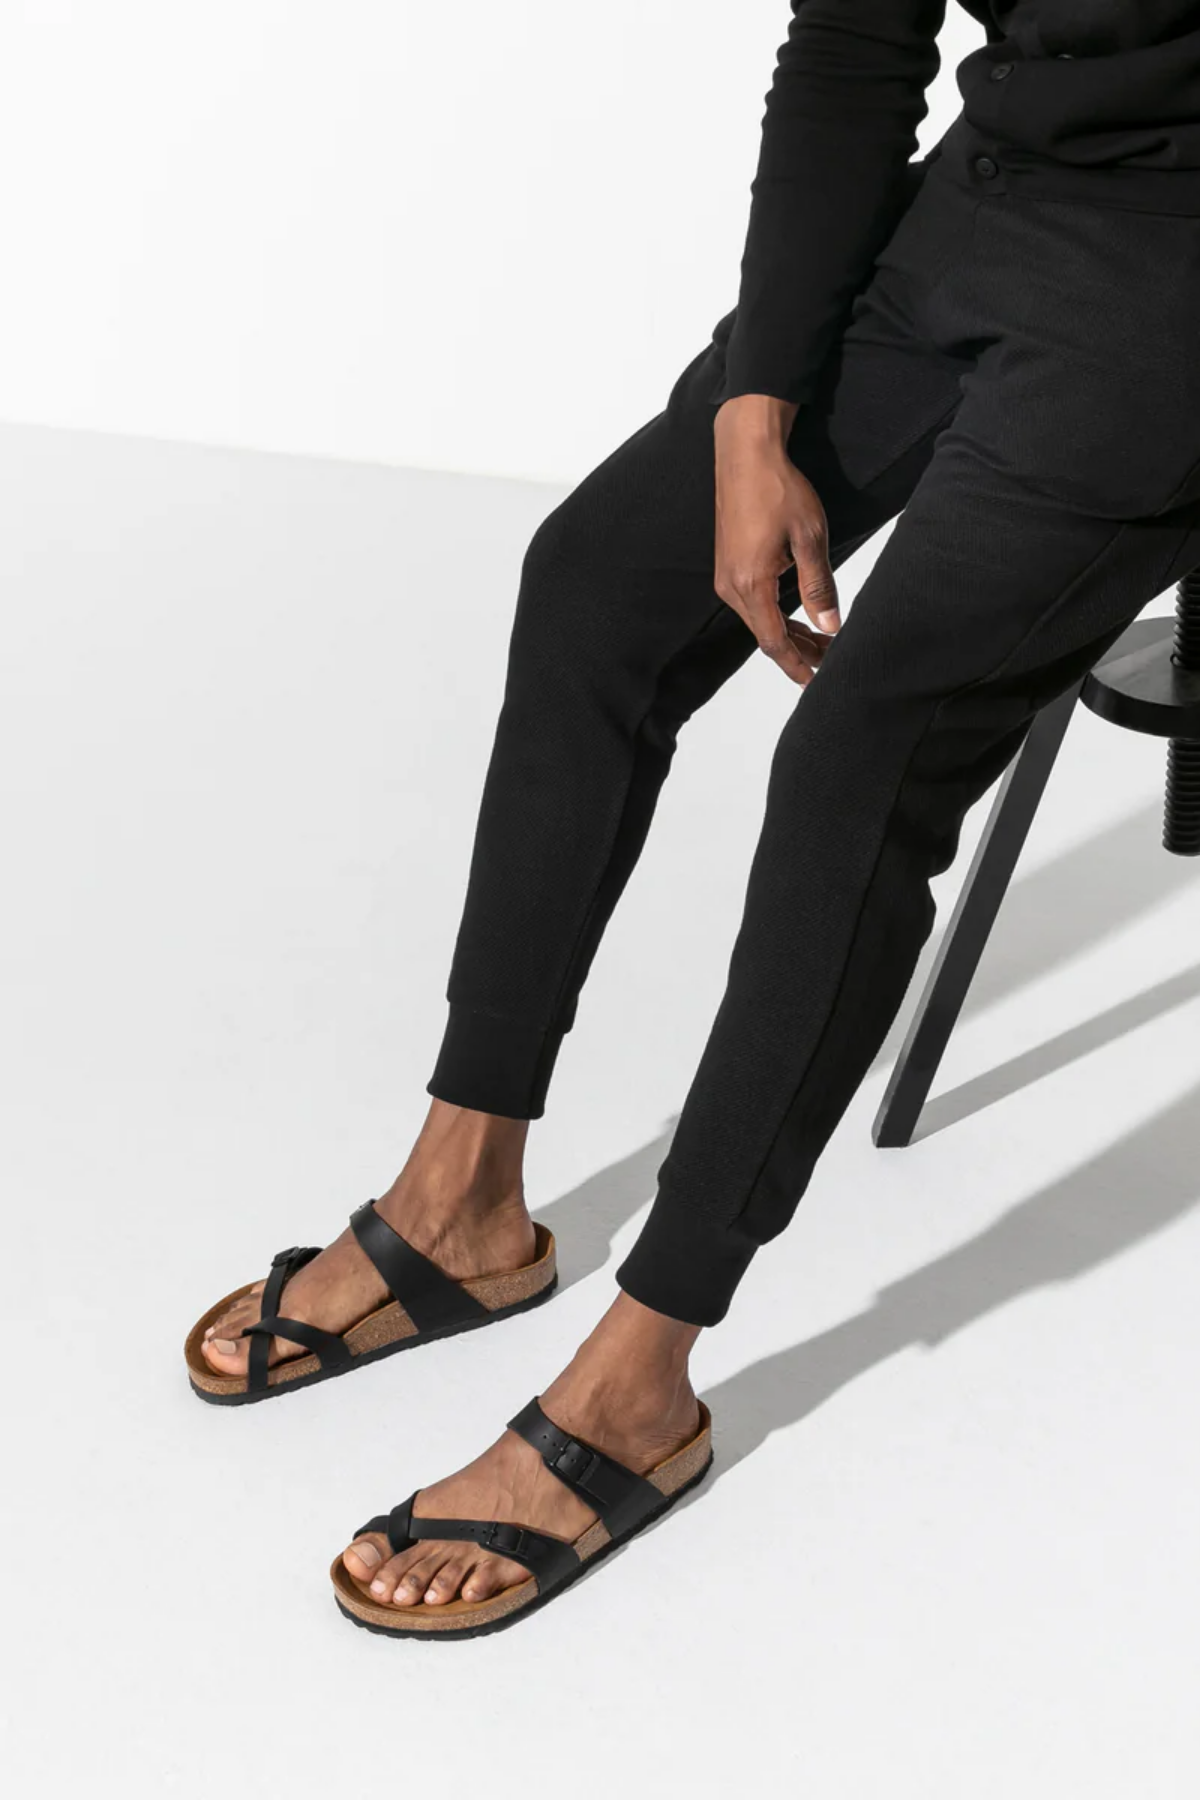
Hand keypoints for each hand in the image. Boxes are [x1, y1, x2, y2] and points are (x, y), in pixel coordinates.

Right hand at [713, 394, 839, 686]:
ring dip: (787, 633)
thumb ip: (819, 586)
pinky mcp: (728, 564)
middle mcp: (732, 586)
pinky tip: (796, 614)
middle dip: (797, 652)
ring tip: (819, 641)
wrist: (746, 453)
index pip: (774, 642)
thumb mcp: (810, 537)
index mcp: (751, 583)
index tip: (814, 682)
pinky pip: (751, 602)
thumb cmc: (778, 488)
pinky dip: (774, 614)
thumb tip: (829, 627)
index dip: (796, 665)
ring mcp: (726, 576)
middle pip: (766, 636)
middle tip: (829, 660)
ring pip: (759, 620)